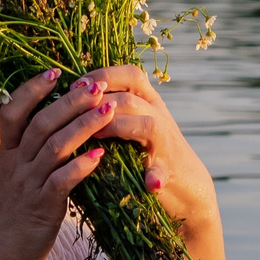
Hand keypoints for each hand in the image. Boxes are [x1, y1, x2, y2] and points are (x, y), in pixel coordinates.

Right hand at [0, 69, 118, 259]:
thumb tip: (56, 125)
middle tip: (95, 85)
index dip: (32, 89)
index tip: (56, 71)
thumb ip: (29, 151)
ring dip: (83, 126)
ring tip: (108, 111)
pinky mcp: (41, 207)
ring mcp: (27, 184)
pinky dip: (82, 166)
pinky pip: (62, 181)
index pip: (13, 111)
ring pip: (54, 146)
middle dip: (70, 101)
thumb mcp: (14, 176)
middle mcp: (15, 164)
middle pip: (40, 122)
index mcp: (7, 153)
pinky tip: (101, 155)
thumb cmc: (11, 214)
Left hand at [79, 65, 217, 226]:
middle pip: (131, 99)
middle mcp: (159, 116)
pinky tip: (150, 184)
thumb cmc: (148, 148)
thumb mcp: (133, 120)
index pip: (130, 75)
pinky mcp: (168, 172)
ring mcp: (165, 143)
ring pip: (147, 125)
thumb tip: (75, 91)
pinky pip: (161, 172)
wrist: (184, 182)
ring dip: (119, 126)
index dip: (103, 75)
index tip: (77, 84)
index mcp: (149, 101)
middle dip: (100, 101)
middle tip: (75, 110)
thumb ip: (114, 105)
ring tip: (96, 134)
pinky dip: (155, 177)